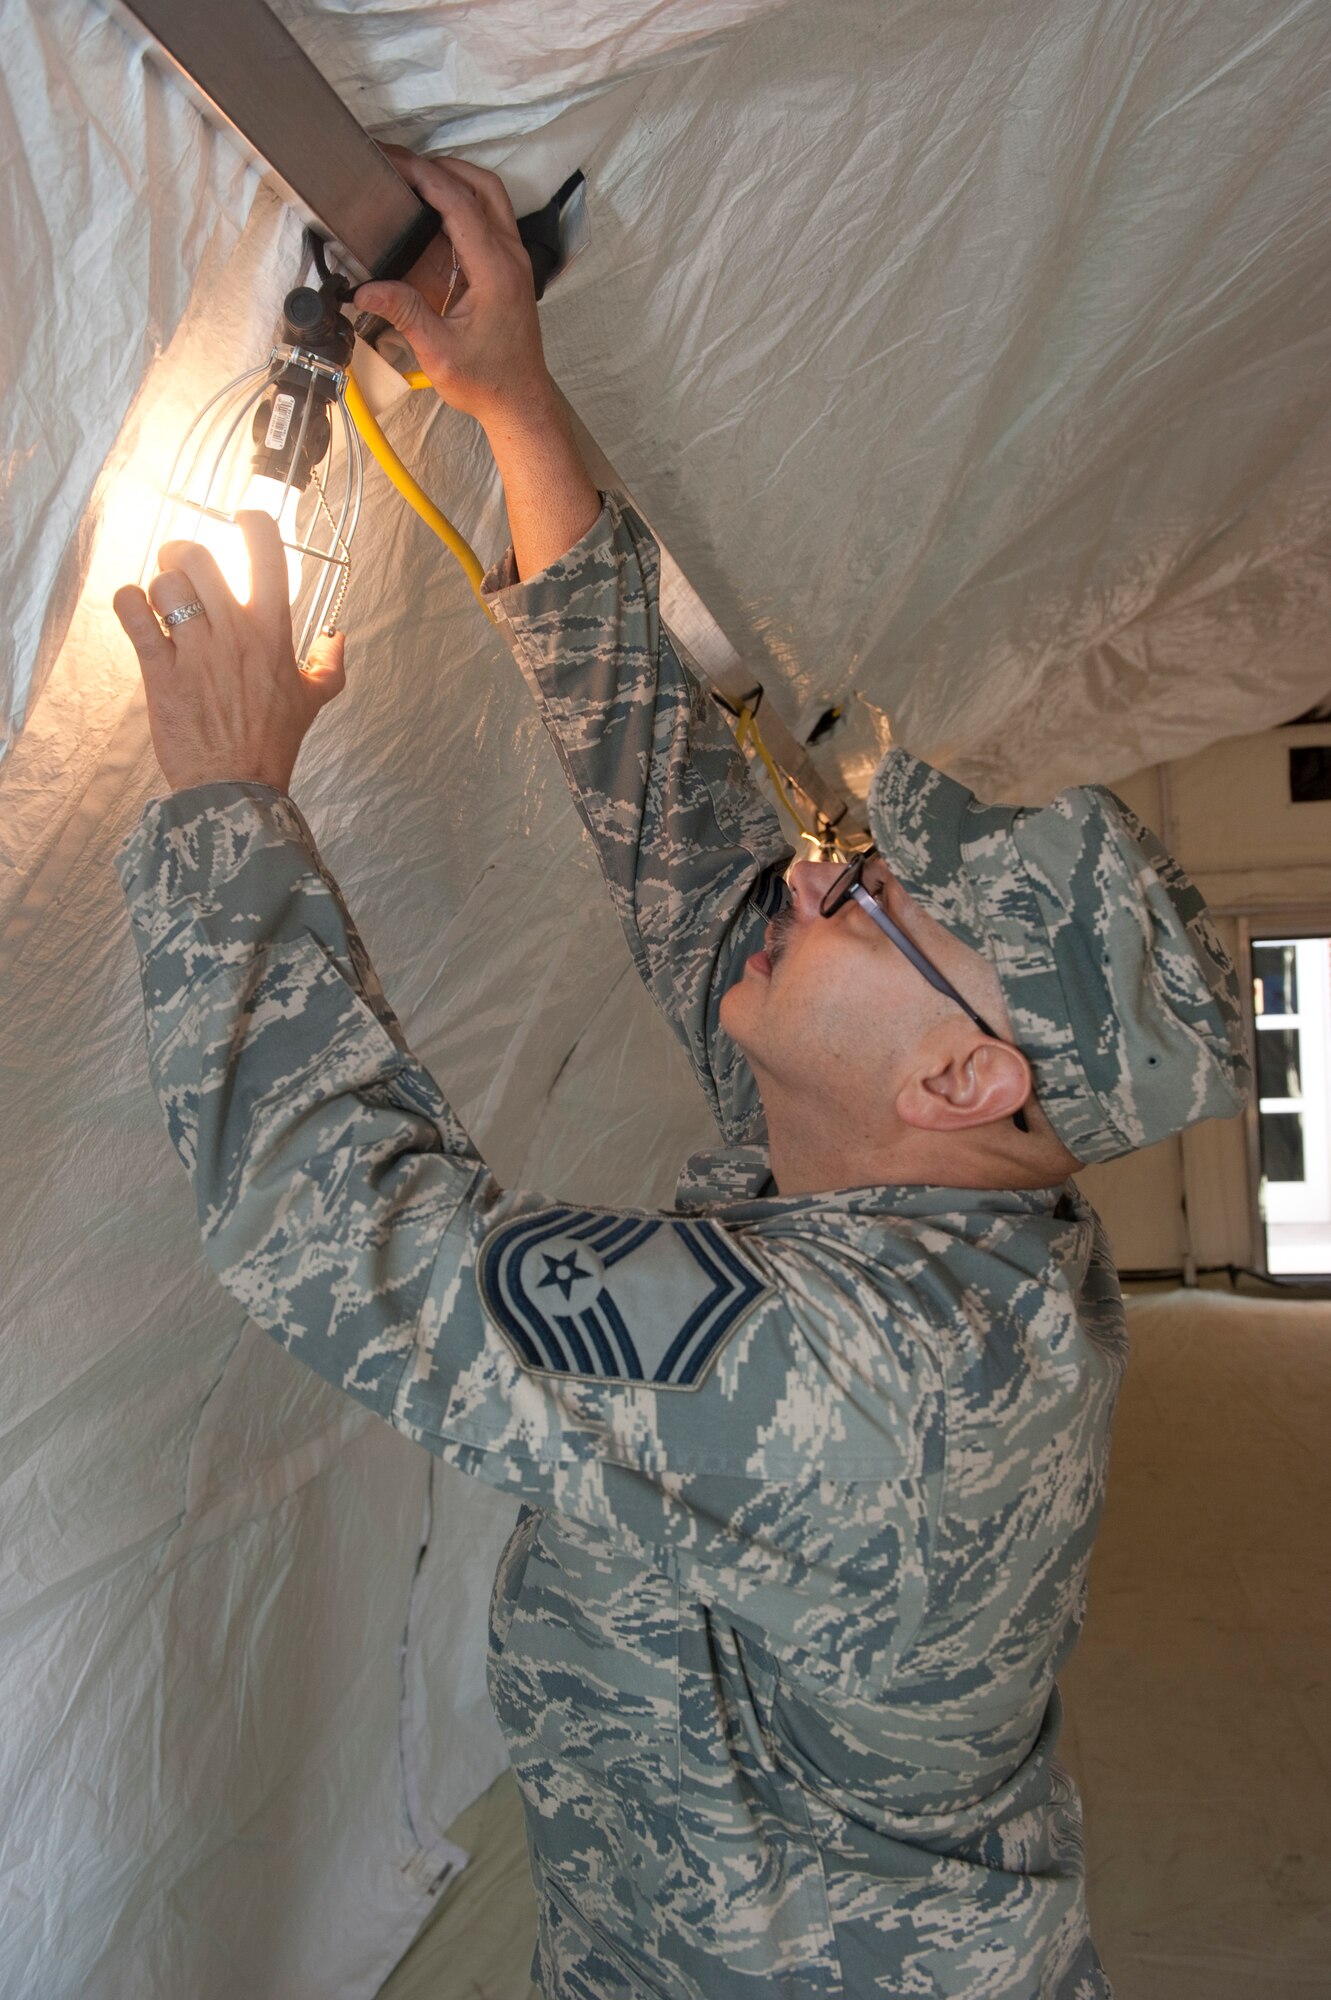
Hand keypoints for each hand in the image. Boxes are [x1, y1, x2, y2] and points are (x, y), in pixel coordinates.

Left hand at [114, 513, 344, 794]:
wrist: (236, 788)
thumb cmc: (272, 744)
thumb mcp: (312, 702)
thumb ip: (329, 665)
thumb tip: (338, 640)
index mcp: (272, 632)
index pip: (266, 551)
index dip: (251, 521)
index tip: (241, 519)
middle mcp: (234, 633)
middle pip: (199, 555)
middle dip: (183, 552)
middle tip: (181, 567)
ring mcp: (195, 651)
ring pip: (165, 583)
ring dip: (158, 584)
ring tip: (161, 602)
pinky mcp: (159, 670)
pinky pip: (133, 613)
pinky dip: (128, 602)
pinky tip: (136, 612)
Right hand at [356, 150, 555, 431]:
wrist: (520, 401)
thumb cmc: (489, 381)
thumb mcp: (439, 353)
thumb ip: (405, 314)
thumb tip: (366, 289)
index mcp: (495, 271)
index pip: (459, 203)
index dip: (424, 176)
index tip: (394, 163)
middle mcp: (510, 256)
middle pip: (479, 184)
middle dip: (439, 167)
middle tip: (400, 165)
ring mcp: (513, 259)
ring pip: (488, 196)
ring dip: (453, 179)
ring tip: (413, 180)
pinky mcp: (508, 267)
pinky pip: (488, 218)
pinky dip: (460, 204)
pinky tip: (430, 212)